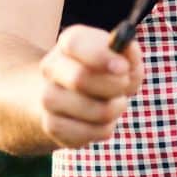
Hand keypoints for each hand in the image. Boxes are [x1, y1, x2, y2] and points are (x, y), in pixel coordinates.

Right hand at [36, 25, 143, 148]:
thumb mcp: (122, 59)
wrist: (73, 99)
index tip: (123, 68)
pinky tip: (102, 120)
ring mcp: (48, 98)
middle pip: (80, 78)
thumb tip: (128, 49)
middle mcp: (51, 68)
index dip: (101, 55)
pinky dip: (105, 128)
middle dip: (114, 86)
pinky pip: (90, 133)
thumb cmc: (107, 73)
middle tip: (124, 86)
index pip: (75, 44)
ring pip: (93, 110)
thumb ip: (129, 52)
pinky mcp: (52, 126)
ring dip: (115, 109)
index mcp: (69, 44)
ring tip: (115, 103)